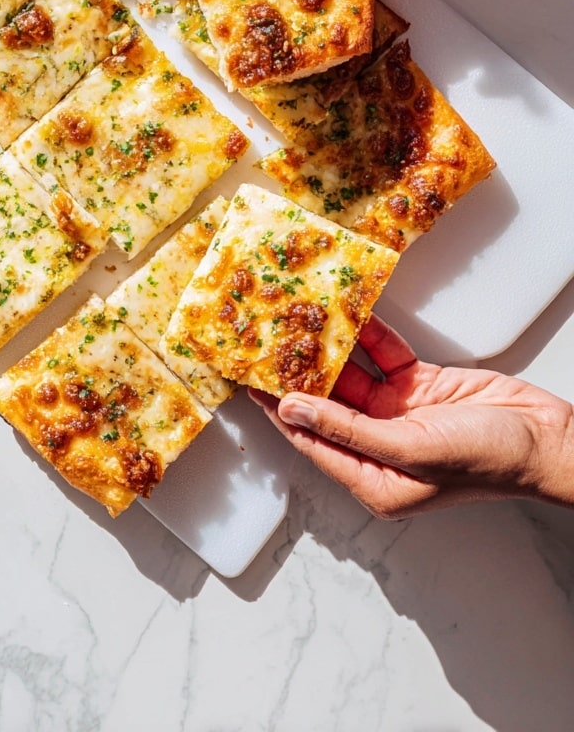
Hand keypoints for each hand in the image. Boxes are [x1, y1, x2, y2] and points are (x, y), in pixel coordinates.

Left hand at [249, 315, 573, 518]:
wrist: (548, 438)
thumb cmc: (488, 460)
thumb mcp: (410, 448)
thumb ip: (347, 428)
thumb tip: (292, 409)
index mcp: (372, 478)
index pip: (309, 439)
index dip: (277, 410)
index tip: (247, 381)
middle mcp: (379, 446)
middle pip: (326, 405)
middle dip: (299, 374)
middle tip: (267, 339)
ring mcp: (400, 414)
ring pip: (353, 377)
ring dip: (331, 350)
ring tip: (297, 318)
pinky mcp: (421, 385)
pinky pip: (385, 355)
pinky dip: (370, 334)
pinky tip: (349, 311)